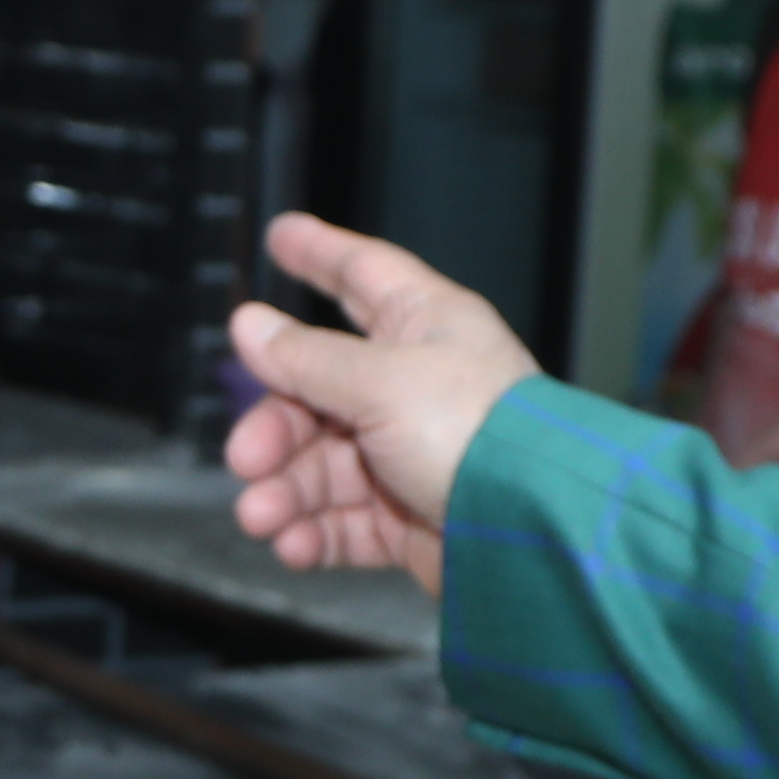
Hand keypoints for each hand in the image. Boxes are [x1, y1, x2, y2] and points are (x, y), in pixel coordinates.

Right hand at [221, 211, 538, 594]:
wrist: (531, 528)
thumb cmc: (481, 434)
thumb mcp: (380, 381)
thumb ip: (307, 358)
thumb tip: (250, 326)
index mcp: (426, 328)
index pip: (364, 274)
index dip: (321, 253)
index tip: (282, 235)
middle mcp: (419, 386)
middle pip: (318, 392)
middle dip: (274, 430)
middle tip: (247, 458)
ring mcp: (413, 454)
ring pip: (323, 466)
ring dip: (285, 491)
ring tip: (263, 516)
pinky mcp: (409, 517)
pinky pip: (345, 522)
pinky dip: (315, 532)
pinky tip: (295, 542)